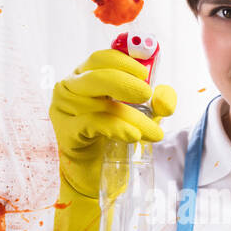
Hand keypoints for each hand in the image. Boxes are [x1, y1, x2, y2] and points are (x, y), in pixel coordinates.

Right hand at [50, 48, 176, 199]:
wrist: (92, 171)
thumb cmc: (112, 135)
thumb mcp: (141, 114)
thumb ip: (157, 103)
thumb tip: (166, 100)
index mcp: (86, 74)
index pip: (102, 58)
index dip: (125, 62)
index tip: (146, 74)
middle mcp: (70, 87)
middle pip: (96, 75)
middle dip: (126, 83)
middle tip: (147, 94)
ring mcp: (64, 109)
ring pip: (100, 104)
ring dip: (132, 117)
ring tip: (154, 132)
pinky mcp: (66, 131)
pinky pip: (92, 124)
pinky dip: (116, 128)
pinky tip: (133, 136)